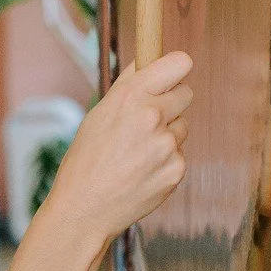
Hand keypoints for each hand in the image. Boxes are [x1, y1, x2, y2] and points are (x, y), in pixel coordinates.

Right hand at [45, 51, 192, 248]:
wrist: (84, 210)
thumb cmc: (86, 161)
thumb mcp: (99, 114)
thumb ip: (129, 86)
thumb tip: (149, 60)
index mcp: (131, 96)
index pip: (180, 63)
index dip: (175, 69)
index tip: (169, 77)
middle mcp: (152, 116)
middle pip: (186, 93)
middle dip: (170, 103)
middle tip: (147, 122)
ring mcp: (167, 145)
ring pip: (181, 127)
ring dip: (166, 136)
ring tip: (137, 155)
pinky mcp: (176, 169)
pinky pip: (178, 155)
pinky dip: (164, 163)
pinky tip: (141, 173)